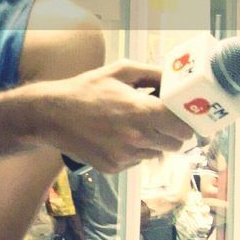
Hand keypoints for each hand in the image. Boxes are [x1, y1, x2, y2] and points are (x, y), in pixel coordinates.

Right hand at [45, 64, 191, 173]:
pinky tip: (117, 137)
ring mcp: (125, 156)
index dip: (187, 121)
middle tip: (163, 120)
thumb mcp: (120, 71)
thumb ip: (153, 74)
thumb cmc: (87, 89)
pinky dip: (134, 151)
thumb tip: (177, 79)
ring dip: (153, 141)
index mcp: (141, 111)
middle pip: (176, 144)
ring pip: (157, 153)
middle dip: (173, 132)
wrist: (52, 114)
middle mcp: (137, 138)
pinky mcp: (114, 168)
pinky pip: (137, 161)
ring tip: (134, 126)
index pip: (183, 126)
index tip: (183, 115)